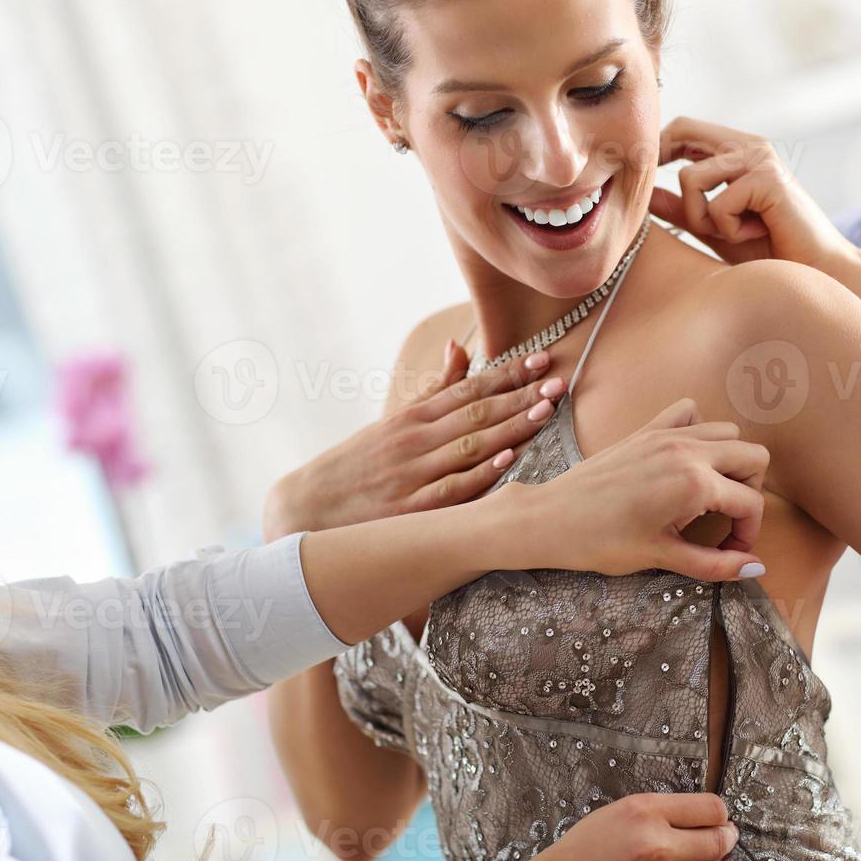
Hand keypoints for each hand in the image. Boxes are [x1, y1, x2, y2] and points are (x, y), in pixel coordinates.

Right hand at [265, 343, 565, 540]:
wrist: (303, 510)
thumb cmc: (356, 467)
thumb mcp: (391, 423)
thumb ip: (433, 391)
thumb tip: (460, 348)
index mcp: (412, 418)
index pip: (468, 389)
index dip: (508, 374)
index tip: (543, 360)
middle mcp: (413, 441)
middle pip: (475, 413)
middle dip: (520, 396)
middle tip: (558, 381)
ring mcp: (411, 475)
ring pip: (469, 446)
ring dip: (511, 427)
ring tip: (546, 410)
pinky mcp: (407, 511)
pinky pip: (451, 490)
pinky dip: (480, 474)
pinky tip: (508, 459)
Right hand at [495, 793, 738, 860]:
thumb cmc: (580, 850)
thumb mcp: (617, 811)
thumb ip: (658, 811)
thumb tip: (696, 816)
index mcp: (644, 810)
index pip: (710, 808)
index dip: (721, 812)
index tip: (721, 815)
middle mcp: (655, 844)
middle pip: (717, 840)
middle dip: (727, 837)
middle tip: (728, 835)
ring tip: (721, 859)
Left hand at [524, 397, 768, 582]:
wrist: (551, 519)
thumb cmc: (600, 541)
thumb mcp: (662, 557)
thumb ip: (714, 564)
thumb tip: (756, 569)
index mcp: (695, 483)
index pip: (750, 503)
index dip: (748, 534)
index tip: (732, 553)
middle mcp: (687, 450)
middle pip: (754, 456)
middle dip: (750, 491)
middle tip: (726, 520)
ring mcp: (667, 435)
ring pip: (728, 431)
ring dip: (730, 462)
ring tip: (709, 494)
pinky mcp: (647, 430)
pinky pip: (689, 412)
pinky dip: (699, 430)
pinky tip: (685, 461)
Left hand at [650, 116, 856, 272]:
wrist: (814, 272)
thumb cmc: (767, 251)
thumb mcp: (713, 228)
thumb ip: (680, 209)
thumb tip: (642, 194)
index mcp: (736, 151)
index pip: (684, 128)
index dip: (656, 147)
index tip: (642, 178)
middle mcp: (748, 146)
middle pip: (682, 131)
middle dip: (662, 163)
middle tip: (664, 199)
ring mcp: (759, 159)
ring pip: (691, 179)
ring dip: (701, 218)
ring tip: (733, 232)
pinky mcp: (768, 179)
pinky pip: (717, 205)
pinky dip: (727, 231)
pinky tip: (755, 233)